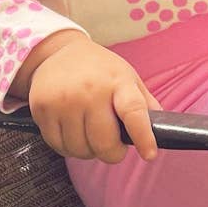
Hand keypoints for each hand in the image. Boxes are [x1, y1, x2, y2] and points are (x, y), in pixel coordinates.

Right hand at [23, 33, 159, 161]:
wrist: (58, 52)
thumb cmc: (99, 69)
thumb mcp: (127, 77)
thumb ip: (145, 104)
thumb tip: (164, 129)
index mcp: (118, 82)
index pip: (134, 112)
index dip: (144, 136)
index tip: (149, 154)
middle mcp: (91, 90)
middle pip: (104, 142)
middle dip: (112, 153)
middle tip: (113, 146)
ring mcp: (64, 100)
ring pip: (80, 149)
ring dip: (88, 151)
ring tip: (90, 135)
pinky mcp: (43, 109)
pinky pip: (58, 146)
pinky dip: (68, 148)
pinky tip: (72, 132)